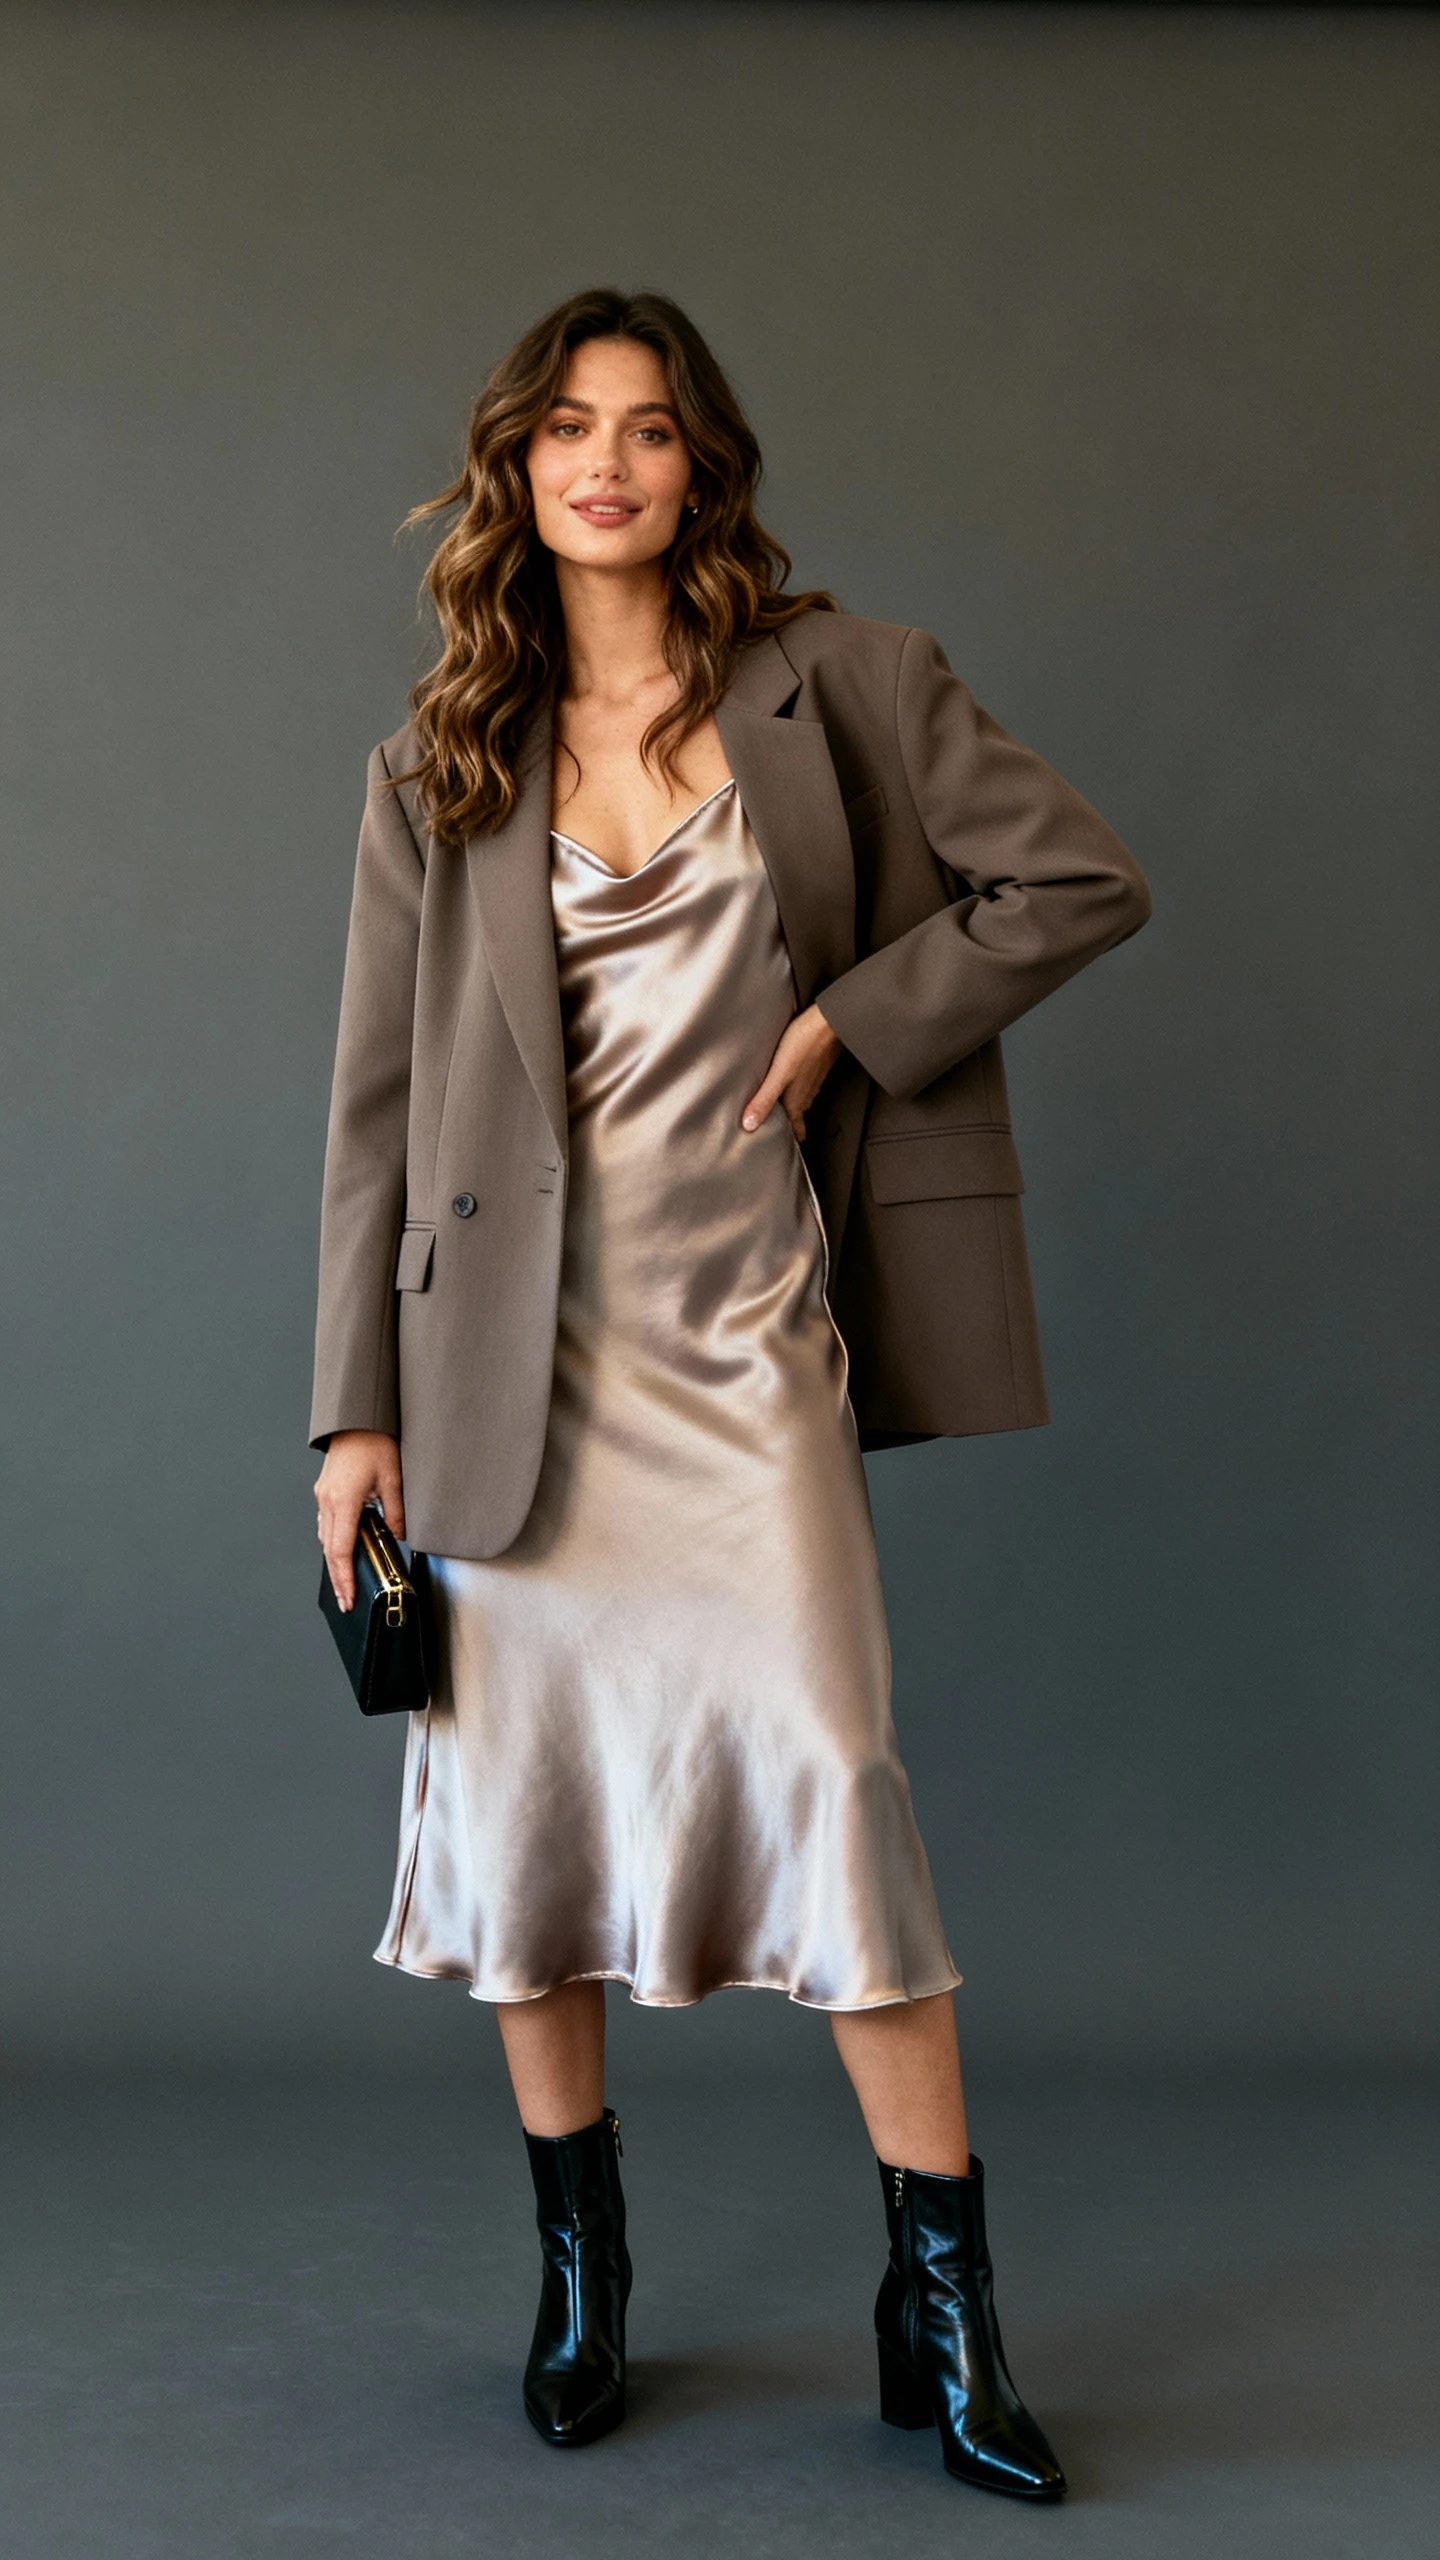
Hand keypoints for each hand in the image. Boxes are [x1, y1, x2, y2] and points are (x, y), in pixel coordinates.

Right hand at [315, 1430, 404, 1612]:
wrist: (358, 1418)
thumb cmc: (375, 1442)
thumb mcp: (394, 1479)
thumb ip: (396, 1513)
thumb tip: (400, 1537)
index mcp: (344, 1500)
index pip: (341, 1550)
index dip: (345, 1578)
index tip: (349, 1597)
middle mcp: (328, 1500)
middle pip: (329, 1550)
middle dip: (338, 1579)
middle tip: (346, 1601)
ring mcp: (323, 1495)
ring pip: (326, 1538)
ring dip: (334, 1562)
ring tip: (345, 1583)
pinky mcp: (325, 1490)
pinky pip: (327, 1524)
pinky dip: (333, 1542)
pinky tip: (342, 1550)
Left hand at [742, 1004, 842, 1141]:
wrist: (830, 1020)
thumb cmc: (804, 1043)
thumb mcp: (778, 1075)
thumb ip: (763, 1100)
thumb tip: (749, 1125)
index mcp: (797, 1096)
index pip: (796, 1123)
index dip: (795, 1134)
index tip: (794, 1144)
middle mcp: (808, 1089)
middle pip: (801, 1111)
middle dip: (795, 1122)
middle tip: (791, 1130)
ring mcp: (815, 1075)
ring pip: (806, 1096)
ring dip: (799, 1105)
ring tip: (791, 1108)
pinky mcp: (819, 1061)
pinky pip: (810, 1081)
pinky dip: (803, 1087)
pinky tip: (798, 1078)